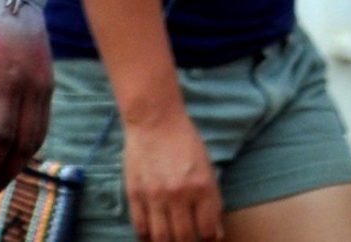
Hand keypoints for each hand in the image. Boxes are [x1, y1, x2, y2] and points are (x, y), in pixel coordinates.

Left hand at [0, 0, 53, 201]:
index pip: (2, 136)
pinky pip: (43, 121)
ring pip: (38, 134)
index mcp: (7, 81)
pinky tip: (15, 153)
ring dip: (20, 162)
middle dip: (6, 172)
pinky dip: (31, 143)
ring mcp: (45, 84)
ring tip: (0, 181)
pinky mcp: (48, 81)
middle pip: (25, 142)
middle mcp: (32, 86)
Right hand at [123, 104, 222, 241]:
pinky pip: (140, 227)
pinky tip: (152, 235)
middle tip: (189, 239)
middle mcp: (179, 194)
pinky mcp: (135, 194)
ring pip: (161, 238)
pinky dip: (147, 237)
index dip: (209, 238)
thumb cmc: (185, 140)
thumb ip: (211, 198)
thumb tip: (214, 231)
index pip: (207, 229)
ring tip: (171, 240)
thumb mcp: (207, 166)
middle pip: (184, 238)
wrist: (155, 121)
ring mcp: (155, 196)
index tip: (207, 238)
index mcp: (202, 186)